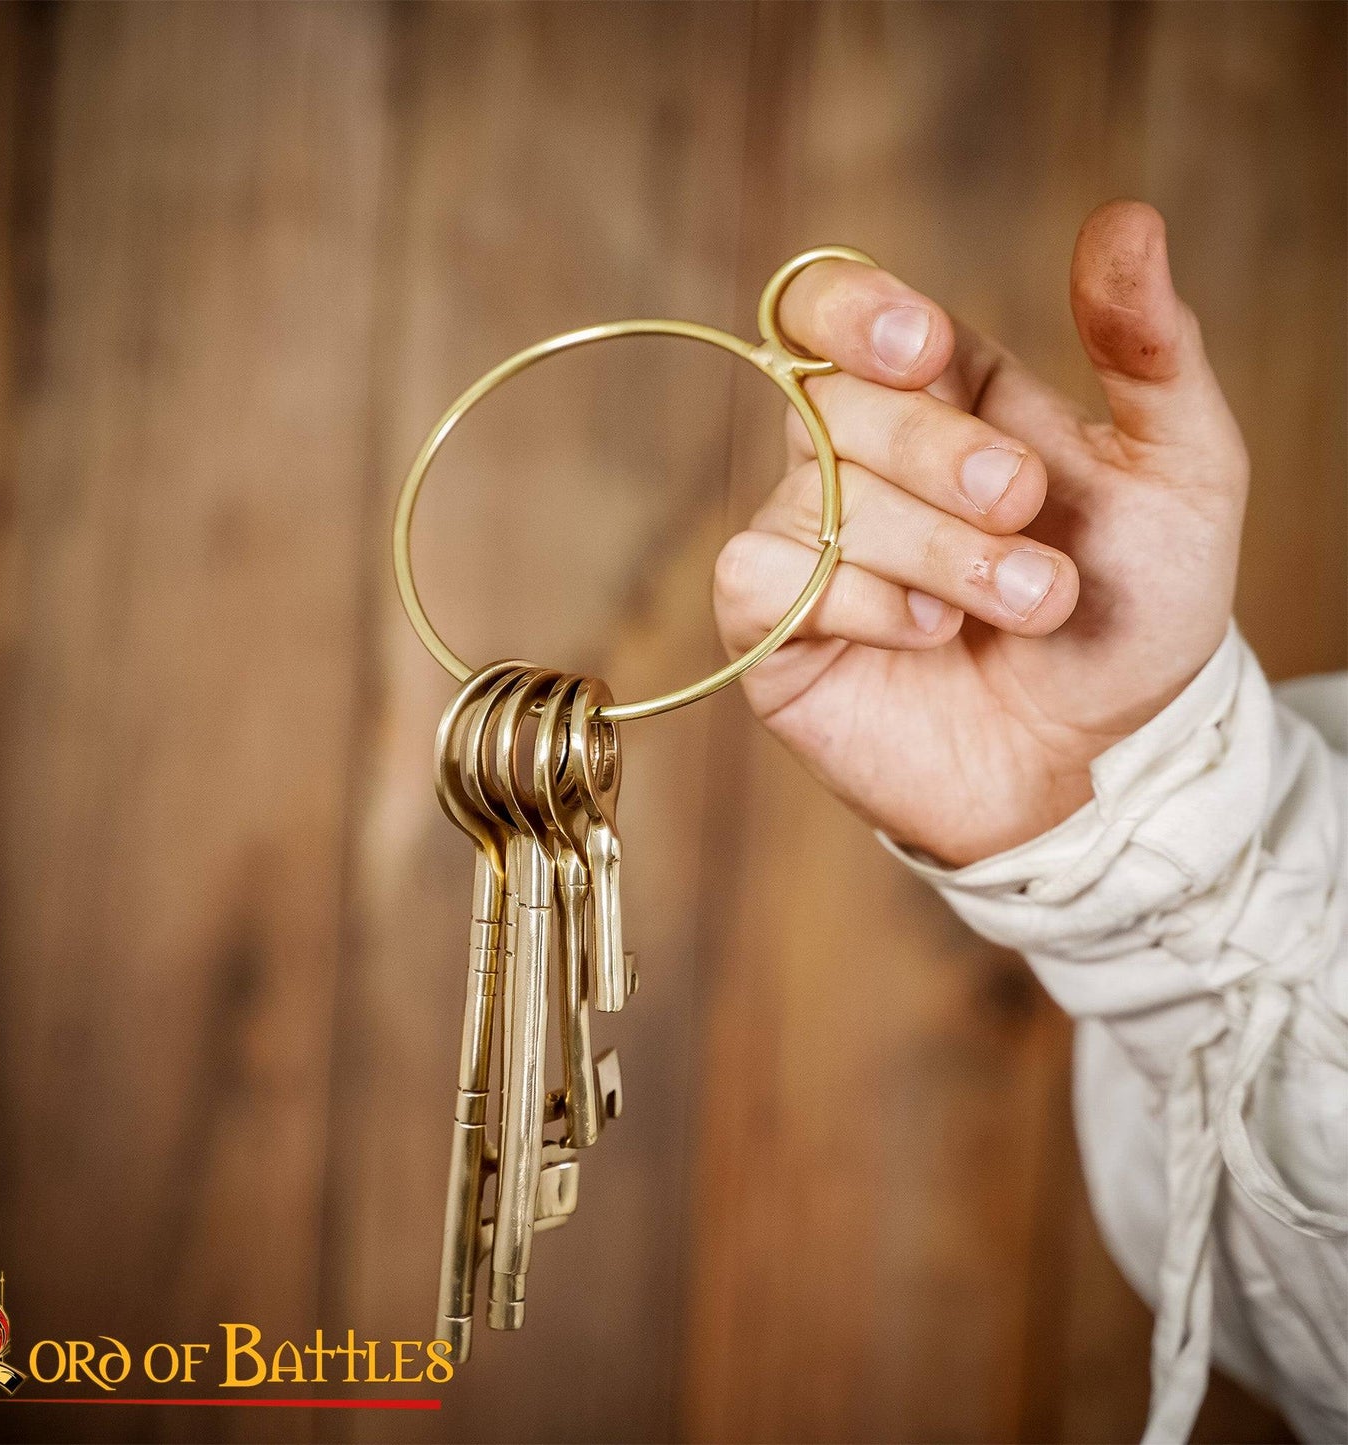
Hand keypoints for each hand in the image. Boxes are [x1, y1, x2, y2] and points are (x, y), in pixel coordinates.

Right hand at [713, 201, 1248, 866]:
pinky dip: (856, 601)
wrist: (1105, 762)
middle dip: (933, 454)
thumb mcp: (1180, 474)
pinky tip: (929, 636)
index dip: (854, 311)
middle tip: (1024, 507)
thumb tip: (1123, 219)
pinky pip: (764, 579)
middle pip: (827, 400)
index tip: (929, 350)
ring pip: (811, 496)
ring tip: (1028, 604)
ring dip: (932, 548)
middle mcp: (856, 462)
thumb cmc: (1135, 618)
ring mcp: (808, 548)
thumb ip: (1150, 351)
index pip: (831, 308)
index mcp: (938, 400)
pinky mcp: (775, 632)